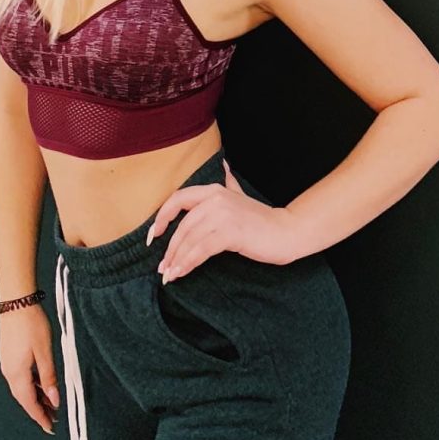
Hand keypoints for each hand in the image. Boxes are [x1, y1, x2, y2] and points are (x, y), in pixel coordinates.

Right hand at [0, 304, 60, 434]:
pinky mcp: (8, 355)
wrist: (16, 301)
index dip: (39, 416)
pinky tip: (40, 383)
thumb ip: (49, 377)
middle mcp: (8, 372)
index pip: (29, 402)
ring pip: (22, 387)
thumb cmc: (31, 324)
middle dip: (38, 409)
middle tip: (53, 418)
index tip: (49, 427)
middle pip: (24, 397)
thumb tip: (54, 399)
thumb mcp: (45, 351)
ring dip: (35, 396)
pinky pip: (20, 377)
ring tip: (50, 403)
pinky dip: (31, 384)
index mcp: (17, 374)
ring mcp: (7, 363)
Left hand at [148, 158, 296, 280]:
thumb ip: (229, 182)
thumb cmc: (261, 219)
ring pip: (190, 239)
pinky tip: (182, 273)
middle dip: (169, 249)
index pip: (177, 199)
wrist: (286, 231)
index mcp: (213, 190)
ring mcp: (223, 215)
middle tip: (162, 267)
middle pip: (182, 225)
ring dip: (177, 260)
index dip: (161, 217)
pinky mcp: (230, 233)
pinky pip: (201, 250)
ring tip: (169, 274)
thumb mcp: (241, 196)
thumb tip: (224, 165)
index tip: (152, 236)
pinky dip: (188, 263)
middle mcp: (215, 199)